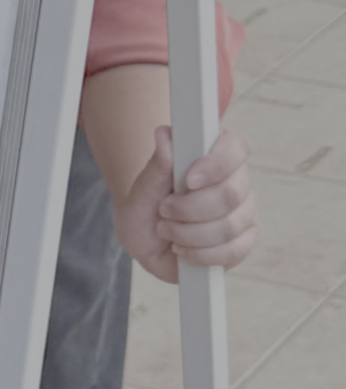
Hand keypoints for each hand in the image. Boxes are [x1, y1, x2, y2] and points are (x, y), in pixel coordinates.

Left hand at [114, 125, 257, 282]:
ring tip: (166, 230)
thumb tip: (165, 135)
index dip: (217, 163)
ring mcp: (244, 213)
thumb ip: (158, 164)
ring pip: (228, 226)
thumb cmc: (146, 208)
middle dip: (188, 208)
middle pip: (230, 193)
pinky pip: (231, 251)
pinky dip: (199, 253)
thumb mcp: (142, 189)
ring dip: (187, 233)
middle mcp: (237, 182)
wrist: (146, 241)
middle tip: (163, 210)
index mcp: (216, 156)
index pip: (236, 147)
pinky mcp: (243, 242)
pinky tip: (181, 248)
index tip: (189, 179)